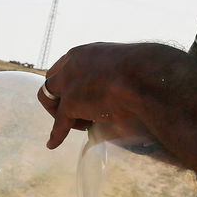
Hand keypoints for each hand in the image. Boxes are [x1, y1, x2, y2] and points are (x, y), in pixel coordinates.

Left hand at [37, 42, 178, 149]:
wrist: (145, 76)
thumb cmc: (146, 70)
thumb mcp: (127, 64)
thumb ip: (119, 72)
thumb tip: (133, 80)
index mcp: (85, 53)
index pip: (66, 66)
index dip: (70, 83)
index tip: (82, 95)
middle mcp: (72, 64)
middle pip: (53, 82)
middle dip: (61, 98)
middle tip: (81, 112)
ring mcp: (69, 84)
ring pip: (50, 99)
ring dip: (60, 114)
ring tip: (83, 124)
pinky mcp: (71, 104)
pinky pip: (59, 123)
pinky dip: (56, 135)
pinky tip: (53, 144)